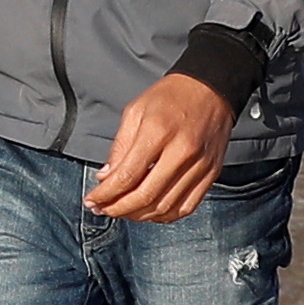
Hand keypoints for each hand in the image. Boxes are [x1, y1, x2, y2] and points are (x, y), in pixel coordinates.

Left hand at [86, 74, 231, 223]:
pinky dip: (165, 216)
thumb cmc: (171, 97)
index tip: (92, 200)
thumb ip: (120, 147)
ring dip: (139, 216)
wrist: (211, 88)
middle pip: (146, 196)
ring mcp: (199, 165)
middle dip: (118, 209)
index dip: (106, 194)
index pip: (127, 176)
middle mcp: (182, 152)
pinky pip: (186, 207)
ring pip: (165, 206)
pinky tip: (149, 212)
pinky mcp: (211, 173)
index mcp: (158, 132)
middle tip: (103, 210)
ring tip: (122, 212)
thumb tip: (105, 178)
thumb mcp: (135, 112)